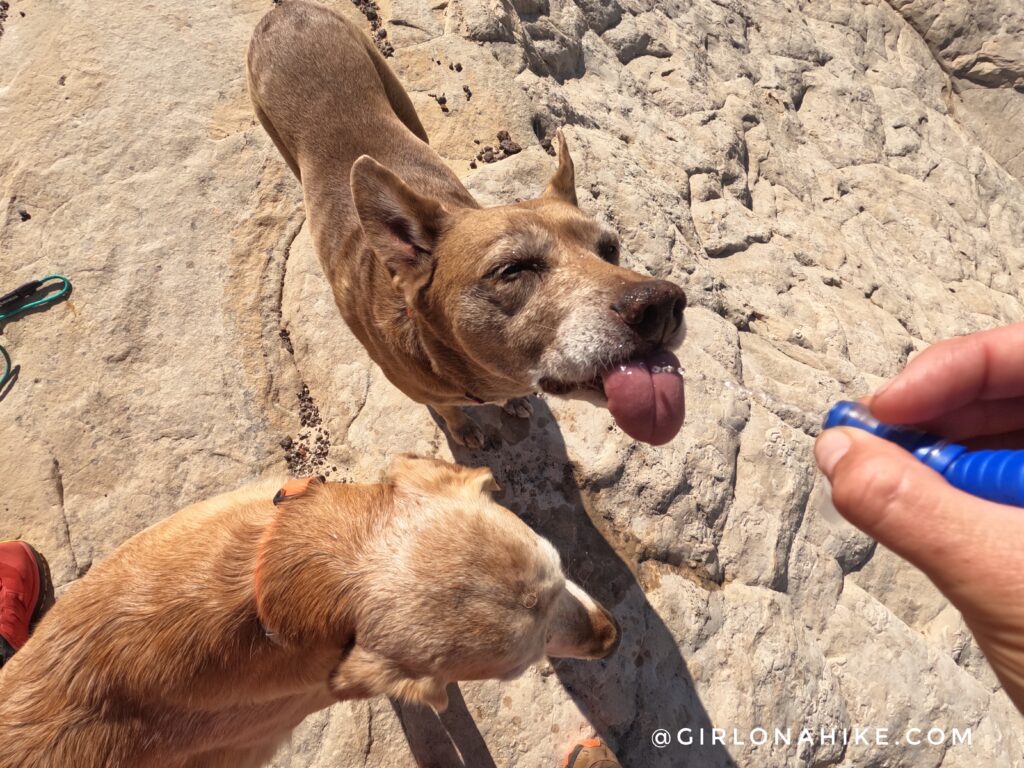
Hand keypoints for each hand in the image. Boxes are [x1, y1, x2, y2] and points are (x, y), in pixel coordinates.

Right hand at [815, 322, 1023, 712]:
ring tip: (885, 478)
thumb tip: (838, 450)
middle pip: (1014, 391)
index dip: (956, 367)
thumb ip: (910, 505)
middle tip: (867, 438)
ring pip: (1005, 435)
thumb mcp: (1000, 578)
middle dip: (935, 410)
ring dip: (937, 451)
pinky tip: (921, 508)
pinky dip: (954, 488)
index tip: (885, 405)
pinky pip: (1002, 482)